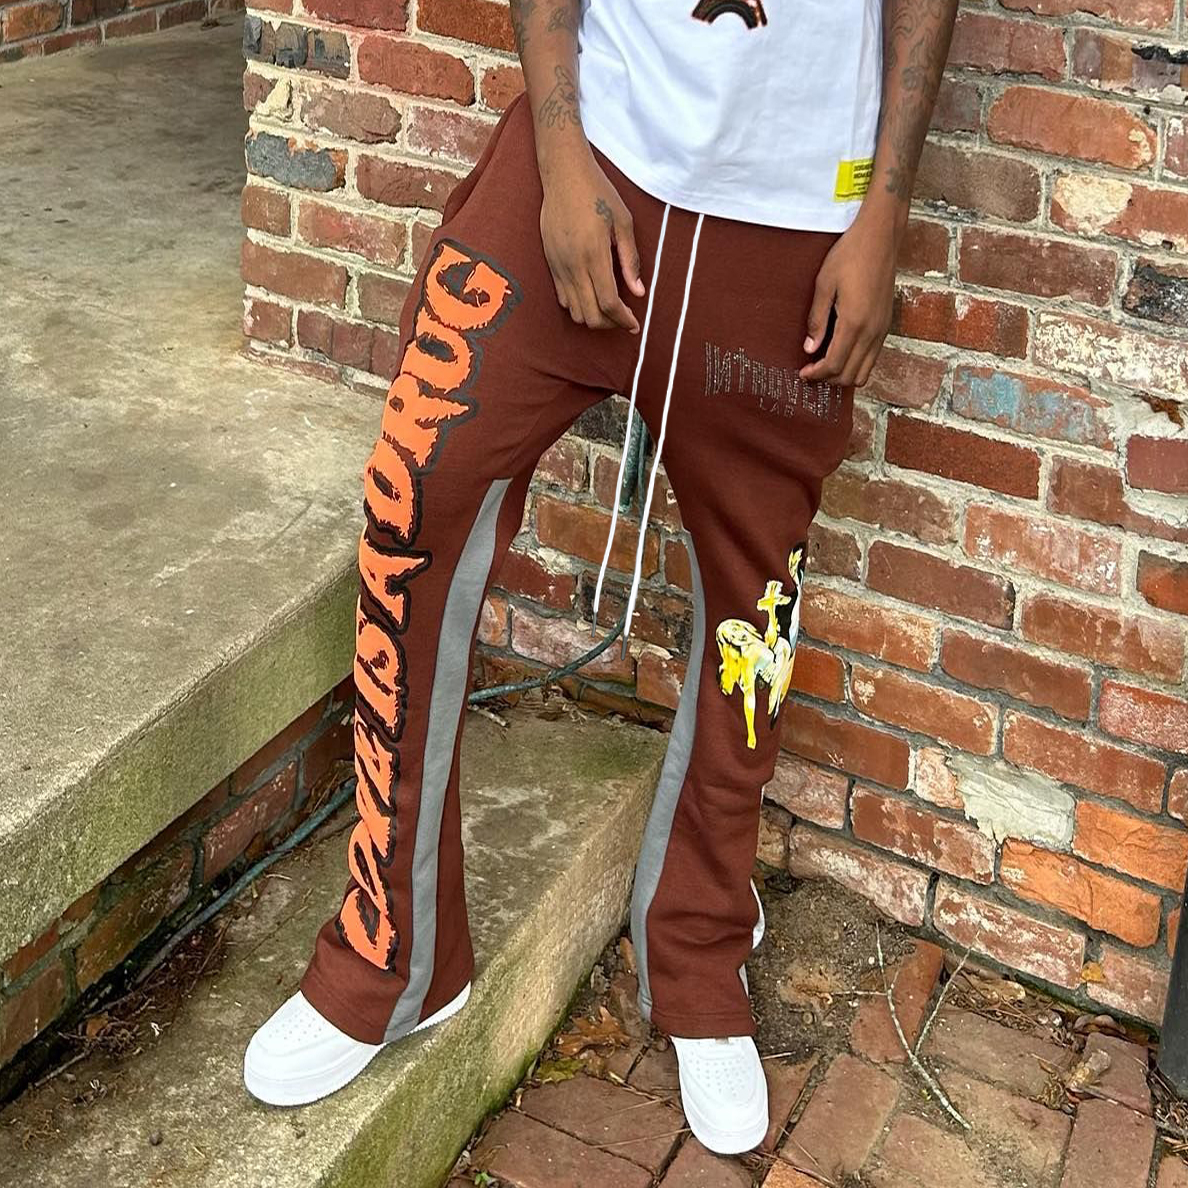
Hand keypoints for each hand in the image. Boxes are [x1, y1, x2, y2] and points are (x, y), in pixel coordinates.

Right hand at [539, 147, 644, 332]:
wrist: (563, 173)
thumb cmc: (597, 192)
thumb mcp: (623, 222)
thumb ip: (631, 260)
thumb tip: (638, 291)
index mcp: (594, 254)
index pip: (608, 302)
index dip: (623, 319)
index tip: (634, 325)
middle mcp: (573, 264)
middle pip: (590, 315)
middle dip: (610, 324)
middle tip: (625, 319)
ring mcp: (558, 265)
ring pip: (574, 311)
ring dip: (593, 317)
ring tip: (610, 309)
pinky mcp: (550, 262)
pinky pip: (562, 298)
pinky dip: (578, 306)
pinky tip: (591, 296)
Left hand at [799, 210, 898, 387]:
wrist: (880, 236)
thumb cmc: (850, 254)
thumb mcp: (824, 284)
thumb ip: (817, 320)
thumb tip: (809, 348)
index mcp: (854, 322)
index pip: (834, 365)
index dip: (816, 374)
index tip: (803, 372)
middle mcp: (872, 331)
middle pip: (850, 375)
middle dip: (828, 378)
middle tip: (811, 370)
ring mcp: (882, 329)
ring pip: (864, 371)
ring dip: (843, 374)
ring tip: (825, 364)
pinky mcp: (886, 324)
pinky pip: (873, 357)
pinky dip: (856, 363)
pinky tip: (841, 350)